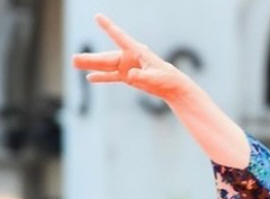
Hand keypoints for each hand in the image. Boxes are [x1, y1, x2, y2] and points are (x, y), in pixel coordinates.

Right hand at [72, 14, 191, 101]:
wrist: (172, 87)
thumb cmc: (167, 79)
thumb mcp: (155, 77)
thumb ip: (142, 76)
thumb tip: (129, 75)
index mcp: (137, 51)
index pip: (120, 37)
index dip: (109, 27)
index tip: (98, 17)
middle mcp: (129, 57)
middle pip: (106, 57)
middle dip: (90, 59)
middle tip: (73, 59)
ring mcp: (127, 67)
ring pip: (105, 66)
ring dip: (90, 66)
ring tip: (74, 63)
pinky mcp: (127, 76)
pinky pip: (111, 76)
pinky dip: (101, 77)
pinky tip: (90, 78)